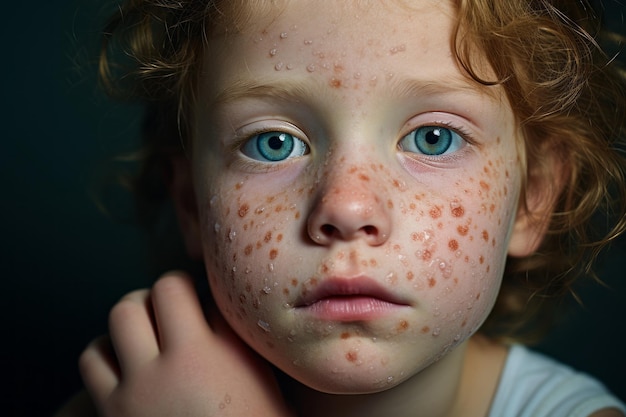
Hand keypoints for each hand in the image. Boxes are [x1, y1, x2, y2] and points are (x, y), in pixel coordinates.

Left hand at [79, 272, 292, 416]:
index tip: (203, 296)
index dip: (199, 287)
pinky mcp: (111, 411)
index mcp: (219, 357)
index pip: (197, 291)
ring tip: (146, 325)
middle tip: (175, 304)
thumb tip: (220, 311)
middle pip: (157, 293)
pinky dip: (106, 349)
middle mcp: (175, 365)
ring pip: (119, 317)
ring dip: (134, 314)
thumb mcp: (265, 388)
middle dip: (166, 292)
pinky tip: (124, 358)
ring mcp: (137, 388)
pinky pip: (92, 358)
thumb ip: (242, 347)